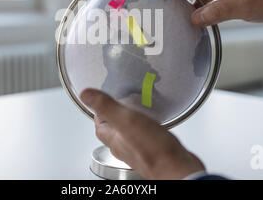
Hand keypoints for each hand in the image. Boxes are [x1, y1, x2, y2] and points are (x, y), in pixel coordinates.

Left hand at [79, 88, 204, 179]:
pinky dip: (147, 127)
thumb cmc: (152, 149)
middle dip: (116, 114)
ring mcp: (139, 150)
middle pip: (114, 129)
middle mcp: (124, 147)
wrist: (177, 168)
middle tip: (121, 100)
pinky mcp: (154, 150)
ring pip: (130, 133)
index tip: (100, 99)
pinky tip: (155, 122)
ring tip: (138, 108)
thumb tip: (85, 94)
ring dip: (132, 120)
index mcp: (114, 139)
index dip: (98, 111)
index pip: (99, 124)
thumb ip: (106, 106)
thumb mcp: (125, 120)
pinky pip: (146, 136)